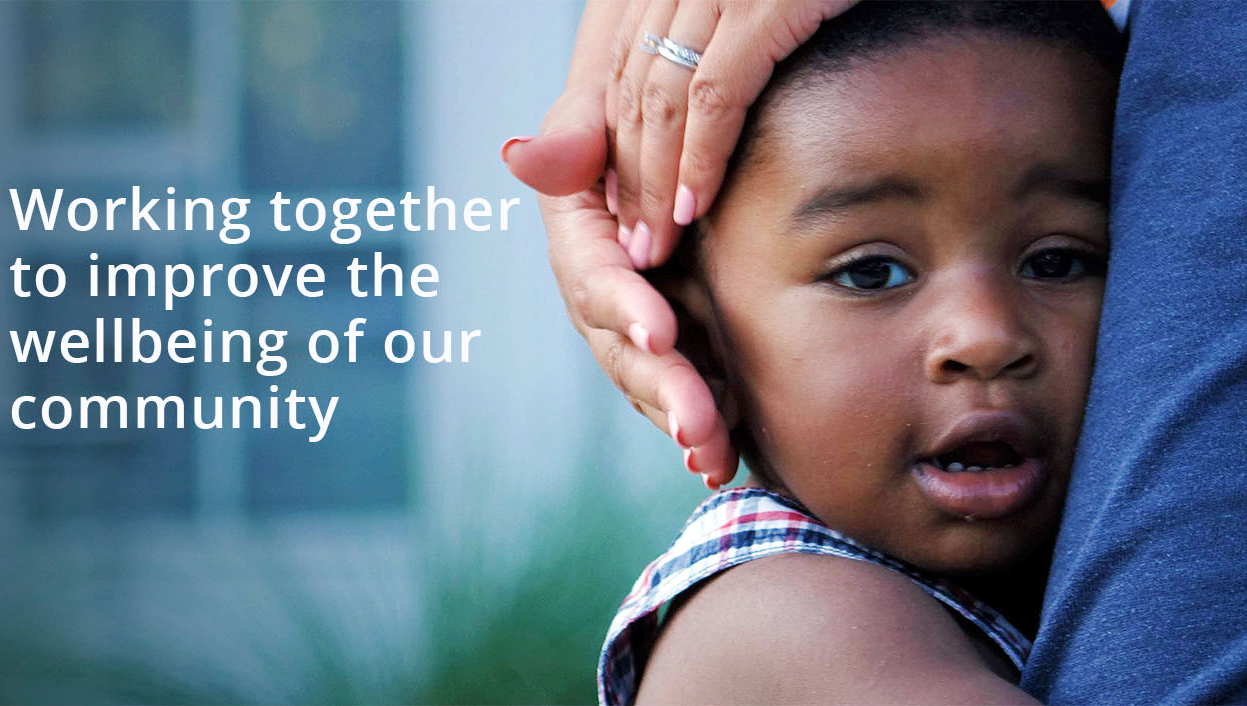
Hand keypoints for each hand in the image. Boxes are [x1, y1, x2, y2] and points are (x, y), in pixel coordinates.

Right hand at [503, 0, 735, 485]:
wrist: (670, 145)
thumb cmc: (633, 117)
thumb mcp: (599, 113)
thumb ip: (570, 137)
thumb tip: (518, 154)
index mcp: (580, 242)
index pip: (597, 279)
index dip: (624, 306)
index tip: (662, 330)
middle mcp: (603, 296)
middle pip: (624, 351)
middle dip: (662, 390)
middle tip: (697, 426)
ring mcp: (639, 327)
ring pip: (655, 384)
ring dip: (684, 423)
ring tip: (715, 458)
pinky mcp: (683, 345)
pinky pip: (691, 391)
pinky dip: (708, 427)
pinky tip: (729, 460)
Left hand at [601, 0, 854, 267]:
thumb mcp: (770, 7)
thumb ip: (714, 53)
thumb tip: (657, 114)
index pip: (616, 63)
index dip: (613, 142)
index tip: (622, 208)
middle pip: (628, 86)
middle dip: (627, 174)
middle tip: (634, 246)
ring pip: (661, 97)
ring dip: (654, 181)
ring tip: (655, 244)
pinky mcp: (763, 0)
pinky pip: (717, 94)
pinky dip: (700, 157)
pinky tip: (694, 205)